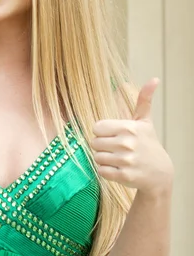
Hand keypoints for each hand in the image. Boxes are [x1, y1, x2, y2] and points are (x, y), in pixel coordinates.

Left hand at [91, 78, 173, 196]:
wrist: (160, 173)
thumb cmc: (148, 144)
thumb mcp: (145, 122)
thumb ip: (144, 100)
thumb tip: (154, 79)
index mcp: (128, 128)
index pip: (96, 128)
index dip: (102, 132)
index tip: (114, 135)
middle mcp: (127, 143)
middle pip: (94, 143)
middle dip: (102, 146)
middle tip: (116, 148)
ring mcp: (126, 161)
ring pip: (96, 157)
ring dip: (104, 159)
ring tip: (117, 158)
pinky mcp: (124, 176)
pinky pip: (101, 171)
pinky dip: (106, 171)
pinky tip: (118, 168)